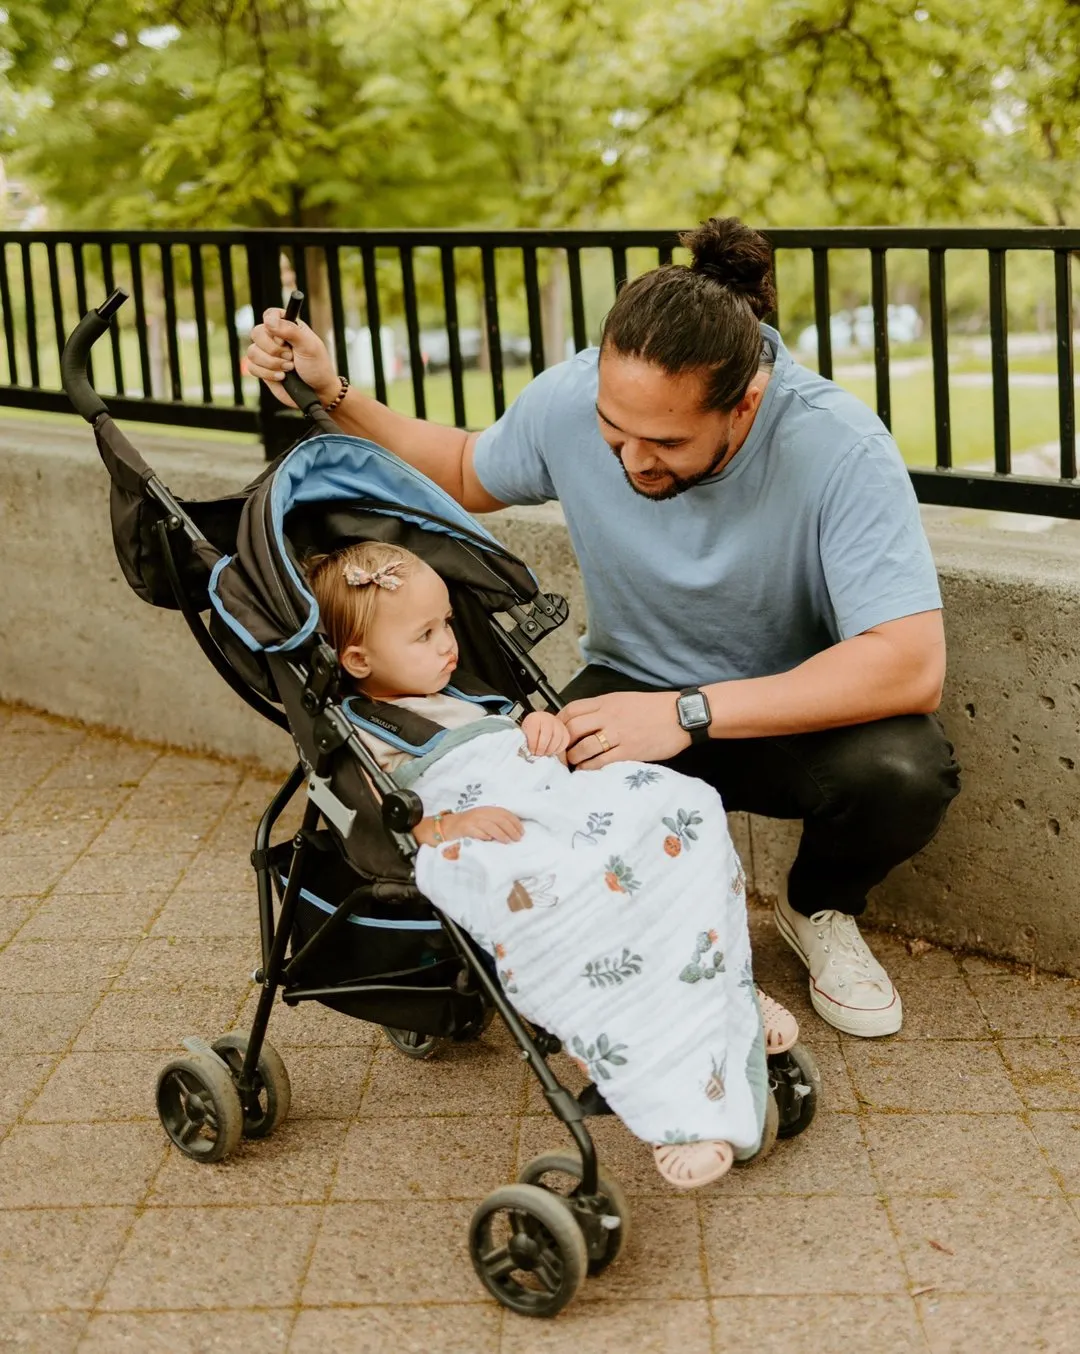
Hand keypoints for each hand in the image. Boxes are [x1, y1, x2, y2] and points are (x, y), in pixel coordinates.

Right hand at [246, 308, 338, 408]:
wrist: (317, 392)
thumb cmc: (317, 366)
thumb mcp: (309, 346)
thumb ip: (291, 331)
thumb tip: (269, 321)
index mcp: (288, 326)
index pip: (270, 314)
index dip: (272, 325)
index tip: (283, 339)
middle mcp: (274, 338)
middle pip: (256, 332)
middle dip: (273, 349)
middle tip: (290, 357)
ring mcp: (266, 353)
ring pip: (252, 352)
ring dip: (272, 363)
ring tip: (289, 368)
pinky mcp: (262, 369)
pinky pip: (252, 367)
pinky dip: (267, 373)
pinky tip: (281, 377)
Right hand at [447, 806, 523, 843]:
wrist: (449, 826)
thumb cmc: (470, 825)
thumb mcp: (484, 819)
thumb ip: (497, 822)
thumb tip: (514, 830)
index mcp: (488, 810)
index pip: (505, 813)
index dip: (515, 822)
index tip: (522, 832)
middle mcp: (481, 813)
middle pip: (500, 820)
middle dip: (511, 829)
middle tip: (517, 839)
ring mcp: (473, 820)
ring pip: (490, 826)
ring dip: (501, 834)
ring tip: (508, 841)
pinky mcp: (465, 828)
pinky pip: (476, 831)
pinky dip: (484, 836)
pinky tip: (489, 840)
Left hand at [521, 710, 569, 759]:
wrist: (540, 724)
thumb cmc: (532, 730)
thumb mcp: (525, 733)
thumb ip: (525, 741)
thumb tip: (529, 753)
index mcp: (535, 719)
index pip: (534, 732)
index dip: (532, 744)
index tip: (531, 751)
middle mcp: (547, 718)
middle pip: (547, 735)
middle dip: (542, 748)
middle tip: (538, 754)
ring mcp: (558, 724)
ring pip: (557, 738)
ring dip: (550, 750)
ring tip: (544, 754)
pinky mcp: (565, 731)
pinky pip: (564, 741)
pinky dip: (558, 749)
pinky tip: (551, 752)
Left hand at [560, 691, 691, 768]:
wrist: (681, 716)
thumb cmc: (655, 708)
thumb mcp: (625, 699)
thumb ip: (603, 708)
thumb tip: (582, 721)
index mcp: (607, 702)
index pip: (571, 709)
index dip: (558, 722)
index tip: (555, 732)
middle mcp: (609, 716)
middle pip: (572, 728)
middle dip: (561, 743)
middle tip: (558, 752)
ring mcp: (618, 734)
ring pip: (583, 747)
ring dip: (573, 758)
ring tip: (571, 763)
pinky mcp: (629, 752)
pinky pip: (601, 762)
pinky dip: (589, 767)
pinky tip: (585, 770)